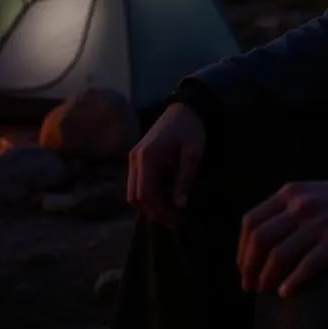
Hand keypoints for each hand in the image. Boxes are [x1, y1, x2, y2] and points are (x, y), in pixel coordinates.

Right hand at [127, 102, 205, 227]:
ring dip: (151, 205)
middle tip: (176, 220)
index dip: (160, 211)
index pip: (146, 194)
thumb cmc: (191, 129)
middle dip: (154, 212)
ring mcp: (134, 158)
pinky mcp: (138, 159)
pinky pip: (139, 184)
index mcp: (147, 156)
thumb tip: (179, 205)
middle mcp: (135, 158)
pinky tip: (168, 198)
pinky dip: (150, 195)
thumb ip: (185, 179)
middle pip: (135, 197)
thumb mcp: (193, 153)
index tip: (177, 220)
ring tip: (173, 212)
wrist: (185, 108)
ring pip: (134, 193)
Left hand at [236, 166, 327, 298]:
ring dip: (267, 277)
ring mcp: (319, 222)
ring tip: (265, 289)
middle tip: (249, 285)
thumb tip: (257, 244)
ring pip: (279, 254)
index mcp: (289, 193)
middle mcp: (300, 205)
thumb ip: (284, 210)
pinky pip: (307, 265)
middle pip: (260, 240)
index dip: (242, 249)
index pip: (251, 222)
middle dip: (249, 267)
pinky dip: (292, 282)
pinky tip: (286, 292)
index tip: (243, 267)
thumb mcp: (308, 193)